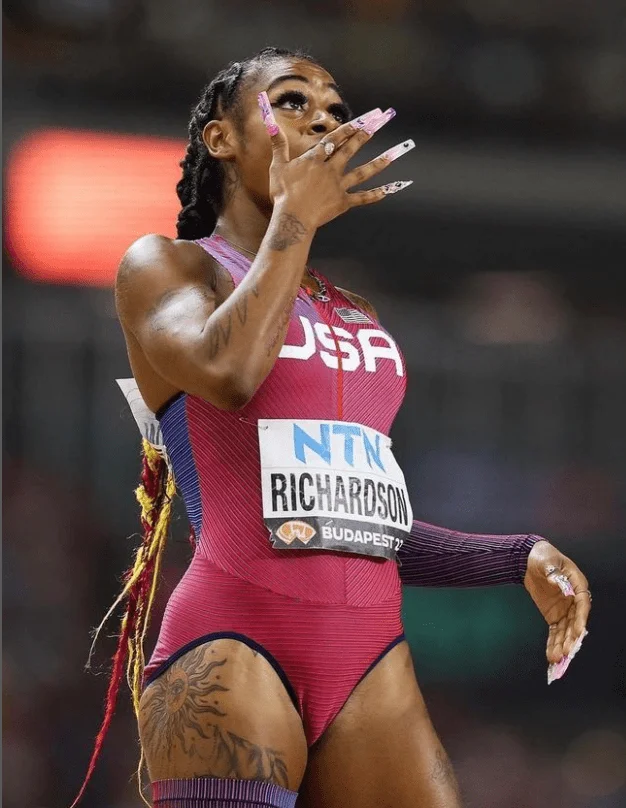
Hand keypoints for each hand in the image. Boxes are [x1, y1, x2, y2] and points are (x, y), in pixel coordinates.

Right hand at [258, 95, 411, 228]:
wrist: (293, 218)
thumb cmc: (283, 193)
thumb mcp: (277, 166)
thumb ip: (278, 144)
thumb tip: (270, 122)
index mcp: (316, 159)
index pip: (335, 138)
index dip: (349, 127)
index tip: (364, 118)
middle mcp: (331, 169)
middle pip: (351, 148)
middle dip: (367, 134)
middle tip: (381, 122)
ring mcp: (339, 186)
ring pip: (363, 171)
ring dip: (380, 161)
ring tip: (395, 153)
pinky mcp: (343, 203)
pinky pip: (362, 198)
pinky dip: (376, 194)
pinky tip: (390, 190)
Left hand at [523, 540, 591, 683]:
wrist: (529, 560)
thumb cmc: (543, 557)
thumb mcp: (547, 561)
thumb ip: (553, 572)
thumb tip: (558, 582)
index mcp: (577, 585)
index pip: (582, 604)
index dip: (581, 618)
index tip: (578, 632)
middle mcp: (573, 600)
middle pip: (575, 622)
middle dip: (571, 638)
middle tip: (566, 652)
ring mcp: (564, 610)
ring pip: (565, 630)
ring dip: (562, 645)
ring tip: (556, 659)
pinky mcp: (553, 615)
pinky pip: (555, 631)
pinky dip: (553, 643)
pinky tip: (551, 656)